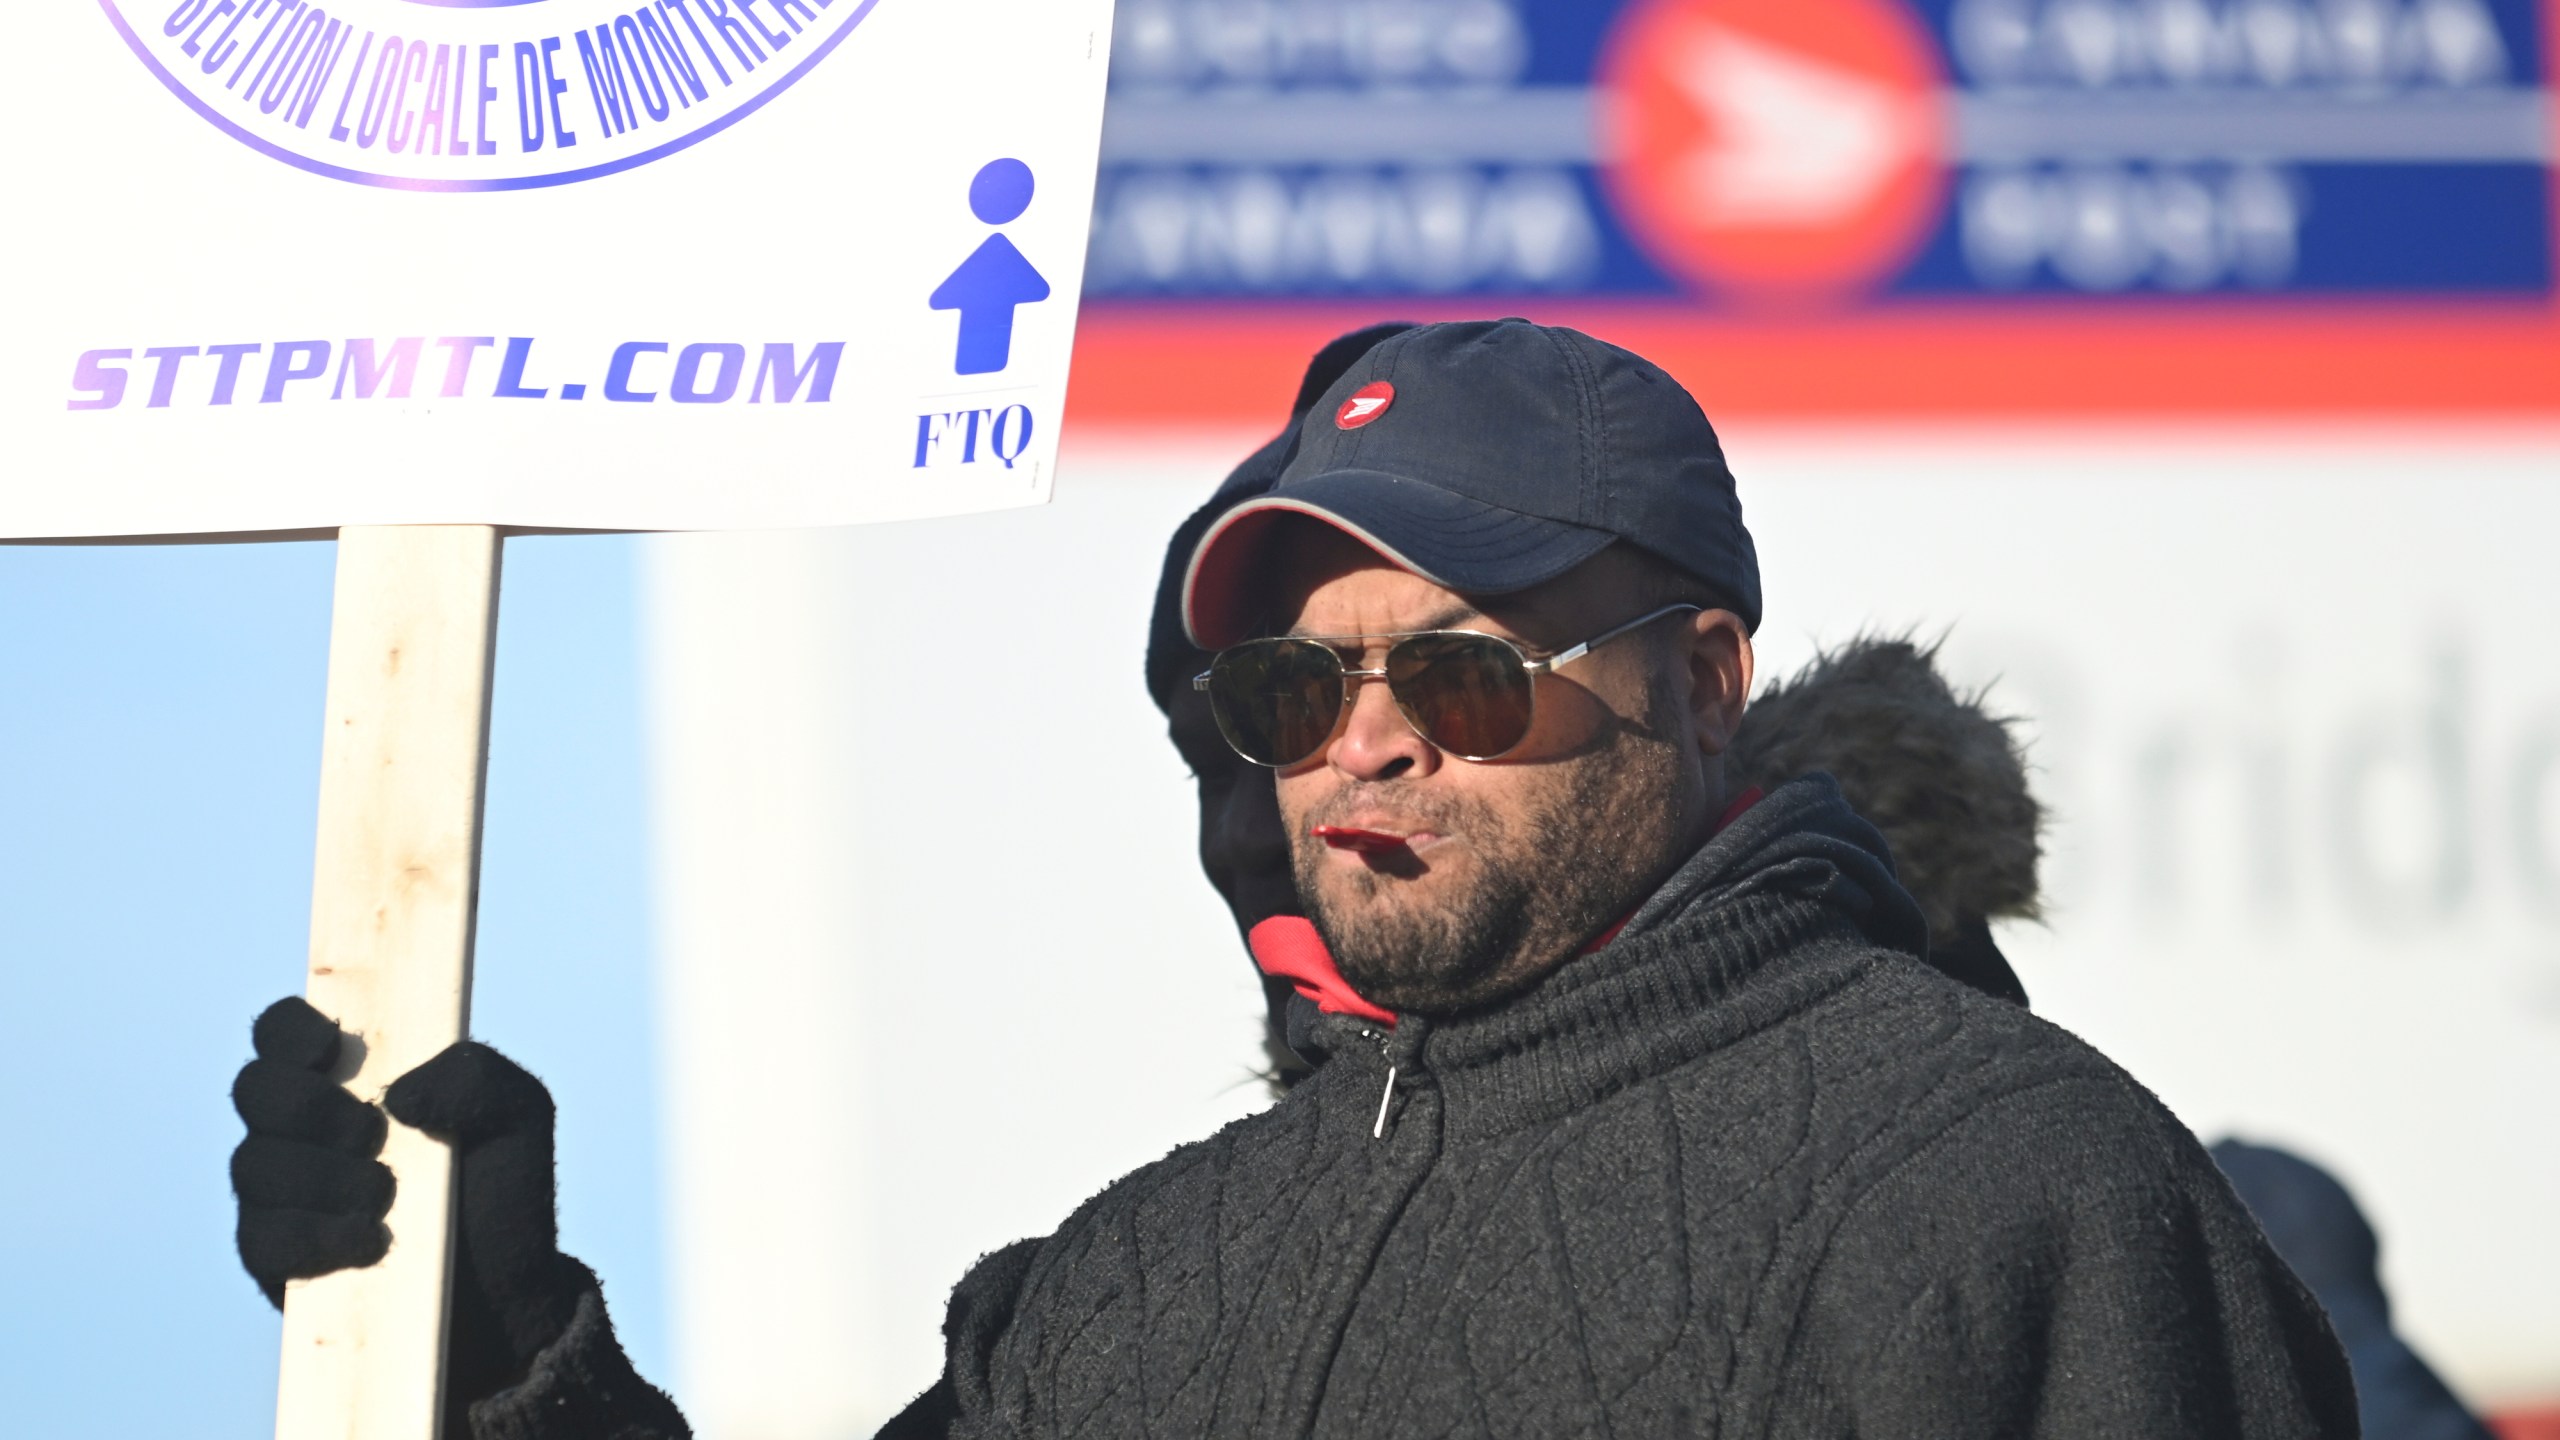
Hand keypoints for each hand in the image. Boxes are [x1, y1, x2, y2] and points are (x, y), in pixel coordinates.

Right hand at [230, 998, 596, 1417]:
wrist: (503, 1292)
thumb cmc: (501, 1189)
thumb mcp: (519, 1117)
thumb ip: (478, 1077)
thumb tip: (399, 1093)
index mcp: (349, 1077)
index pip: (281, 1030)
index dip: (289, 1029)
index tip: (330, 1048)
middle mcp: (301, 1129)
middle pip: (254, 1089)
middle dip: (310, 1107)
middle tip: (372, 1134)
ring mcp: (280, 1194)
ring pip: (253, 1163)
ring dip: (322, 1176)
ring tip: (385, 1196)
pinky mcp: (275, 1259)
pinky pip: (260, 1238)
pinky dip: (313, 1235)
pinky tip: (367, 1241)